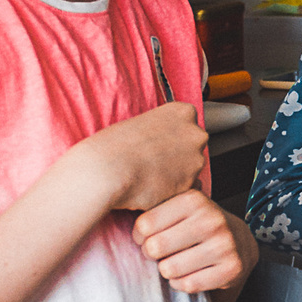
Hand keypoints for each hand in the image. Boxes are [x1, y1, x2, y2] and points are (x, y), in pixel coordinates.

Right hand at [78, 101, 207, 211]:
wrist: (106, 172)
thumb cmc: (113, 147)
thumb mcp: (140, 123)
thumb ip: (160, 128)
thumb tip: (165, 140)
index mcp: (183, 111)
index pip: (187, 122)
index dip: (171, 136)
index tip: (157, 143)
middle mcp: (195, 133)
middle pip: (193, 145)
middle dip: (179, 154)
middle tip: (153, 162)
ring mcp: (196, 159)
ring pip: (190, 168)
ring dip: (176, 173)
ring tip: (149, 176)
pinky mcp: (190, 184)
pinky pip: (185, 188)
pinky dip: (172, 190)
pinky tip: (152, 188)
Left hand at [134, 190, 253, 295]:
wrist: (239, 242)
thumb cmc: (195, 224)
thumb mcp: (178, 208)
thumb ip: (152, 208)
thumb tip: (110, 211)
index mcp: (194, 199)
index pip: (144, 225)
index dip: (139, 237)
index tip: (147, 237)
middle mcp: (212, 219)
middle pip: (155, 248)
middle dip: (152, 254)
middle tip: (160, 252)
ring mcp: (224, 245)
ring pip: (169, 269)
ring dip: (166, 270)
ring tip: (176, 261)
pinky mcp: (231, 269)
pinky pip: (187, 285)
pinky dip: (181, 283)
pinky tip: (188, 272)